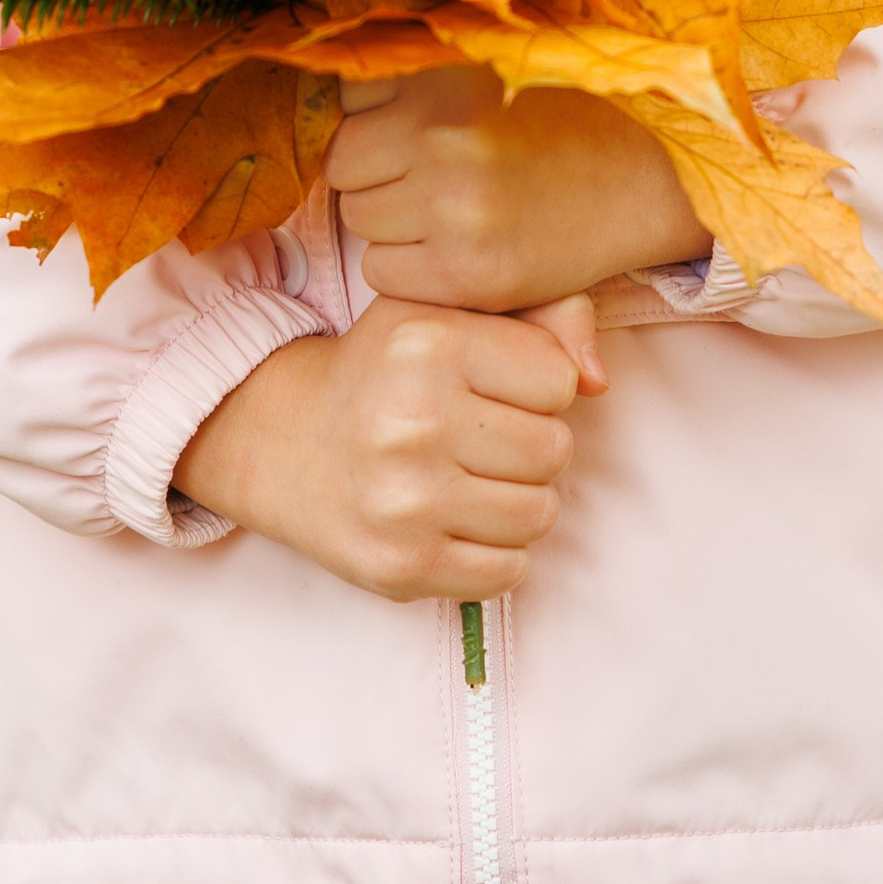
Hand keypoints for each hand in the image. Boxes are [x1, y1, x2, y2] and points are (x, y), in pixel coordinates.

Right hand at [173, 293, 601, 602]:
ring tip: (469, 477)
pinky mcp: (402, 567)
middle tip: (480, 436)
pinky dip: (494, 552)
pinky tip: (455, 520)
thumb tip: (598, 380)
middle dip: (530, 444)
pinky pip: (508, 572)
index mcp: (429, 344)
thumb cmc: (386, 370)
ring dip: (517, 499)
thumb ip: (540, 315)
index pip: (560, 380)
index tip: (494, 387)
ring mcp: (406, 503)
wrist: (284, 442)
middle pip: (556, 451)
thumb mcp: (447, 311)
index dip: (537, 385)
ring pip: (540, 515)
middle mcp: (414, 422)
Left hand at [330, 66, 705, 317]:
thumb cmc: (564, 117)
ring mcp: (453, 209)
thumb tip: (332, 54)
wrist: (651, 182)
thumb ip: (419, 65)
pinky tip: (454, 247)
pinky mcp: (466, 273)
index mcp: (446, 75)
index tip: (419, 123)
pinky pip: (382, 273)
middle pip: (345, 162)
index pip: (349, 98)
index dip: (380, 114)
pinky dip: (407, 267)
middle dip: (376, 169)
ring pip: (359, 217)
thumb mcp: (495, 63)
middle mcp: (443, 137)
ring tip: (448, 208)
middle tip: (429, 173)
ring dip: (389, 218)